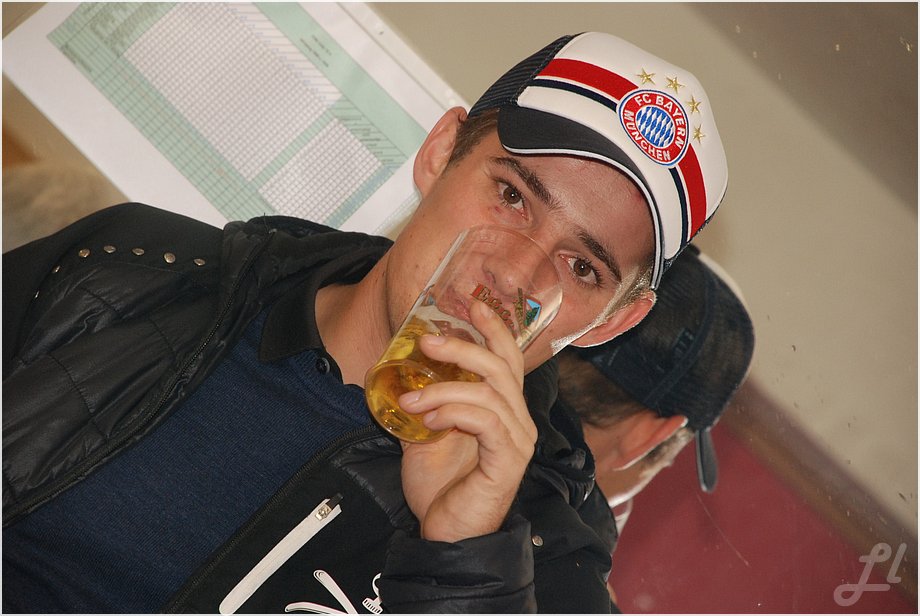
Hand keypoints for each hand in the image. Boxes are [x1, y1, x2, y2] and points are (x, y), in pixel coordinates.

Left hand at [397, 300, 537, 541]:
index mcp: (503, 411)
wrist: (446, 536)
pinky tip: (429, 419)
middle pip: (501, 367)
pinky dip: (453, 411)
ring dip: (444, 387)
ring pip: (490, 391)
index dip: (494, 329)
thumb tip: (400, 377)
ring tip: (412, 400)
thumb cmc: (441, 489)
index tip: (473, 303)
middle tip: (426, 340)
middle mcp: (518, 421)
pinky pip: (485, 421)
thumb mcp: (425, 436)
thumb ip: (424, 406)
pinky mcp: (508, 461)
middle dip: (463, 346)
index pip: (507, 360)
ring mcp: (517, 441)